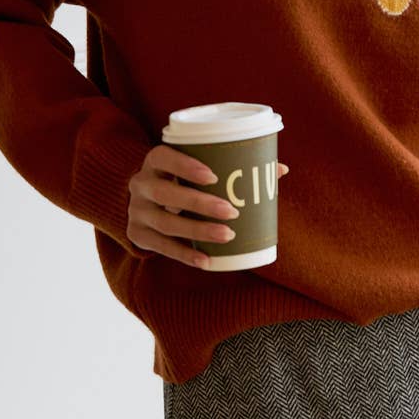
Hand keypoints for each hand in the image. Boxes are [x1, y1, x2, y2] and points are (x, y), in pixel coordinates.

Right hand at [127, 145, 288, 266]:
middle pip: (166, 193)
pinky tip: (207, 261)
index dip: (185, 165)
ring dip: (198, 231)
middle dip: (200, 203)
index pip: (164, 157)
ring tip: (228, 235)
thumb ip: (234, 167)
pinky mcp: (137, 235)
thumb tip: (281, 169)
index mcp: (154, 161)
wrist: (144, 203)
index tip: (214, 177)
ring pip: (166, 223)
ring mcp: (136, 211)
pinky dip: (185, 255)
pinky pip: (162, 247)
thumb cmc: (181, 180)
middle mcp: (140, 184)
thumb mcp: (196, 170)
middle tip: (232, 211)